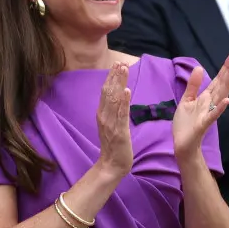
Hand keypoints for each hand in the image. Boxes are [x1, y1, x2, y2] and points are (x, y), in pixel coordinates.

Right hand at [95, 61, 133, 178]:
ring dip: (118, 84)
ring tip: (123, 70)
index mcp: (102, 114)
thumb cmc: (114, 145)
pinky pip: (120, 115)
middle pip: (108, 92)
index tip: (117, 64)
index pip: (106, 92)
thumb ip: (114, 111)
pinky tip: (126, 92)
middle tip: (120, 62)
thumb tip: (119, 96)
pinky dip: (123, 102)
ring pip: (113, 100)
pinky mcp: (119, 131)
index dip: (111, 77)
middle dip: (114, 77)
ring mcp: (110, 123)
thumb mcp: (112, 124)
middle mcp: (104, 116)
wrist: (112, 165)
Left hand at [172, 54, 228, 161]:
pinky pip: (213, 115)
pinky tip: (227, 100)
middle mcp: (210, 104)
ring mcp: (208, 113)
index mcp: (206, 98)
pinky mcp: (203, 124)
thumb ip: (193, 85)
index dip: (224, 68)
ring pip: (219, 96)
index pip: (217, 80)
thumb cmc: (185, 124)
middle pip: (221, 85)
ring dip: (227, 84)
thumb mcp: (187, 100)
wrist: (182, 144)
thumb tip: (199, 67)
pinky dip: (220, 108)